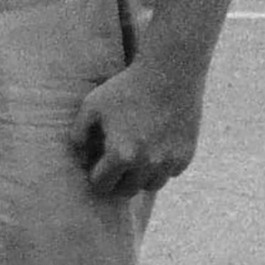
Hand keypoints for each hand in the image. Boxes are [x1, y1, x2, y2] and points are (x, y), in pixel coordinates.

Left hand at [74, 61, 200, 198]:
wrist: (169, 74)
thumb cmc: (125, 89)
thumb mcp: (91, 106)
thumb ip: (78, 135)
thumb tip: (79, 158)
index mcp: (121, 154)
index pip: (102, 185)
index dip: (95, 177)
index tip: (94, 168)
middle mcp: (147, 163)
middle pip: (127, 190)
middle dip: (116, 181)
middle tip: (112, 168)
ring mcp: (169, 161)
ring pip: (151, 185)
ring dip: (140, 177)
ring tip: (133, 161)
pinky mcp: (186, 154)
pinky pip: (170, 173)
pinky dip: (161, 167)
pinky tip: (154, 151)